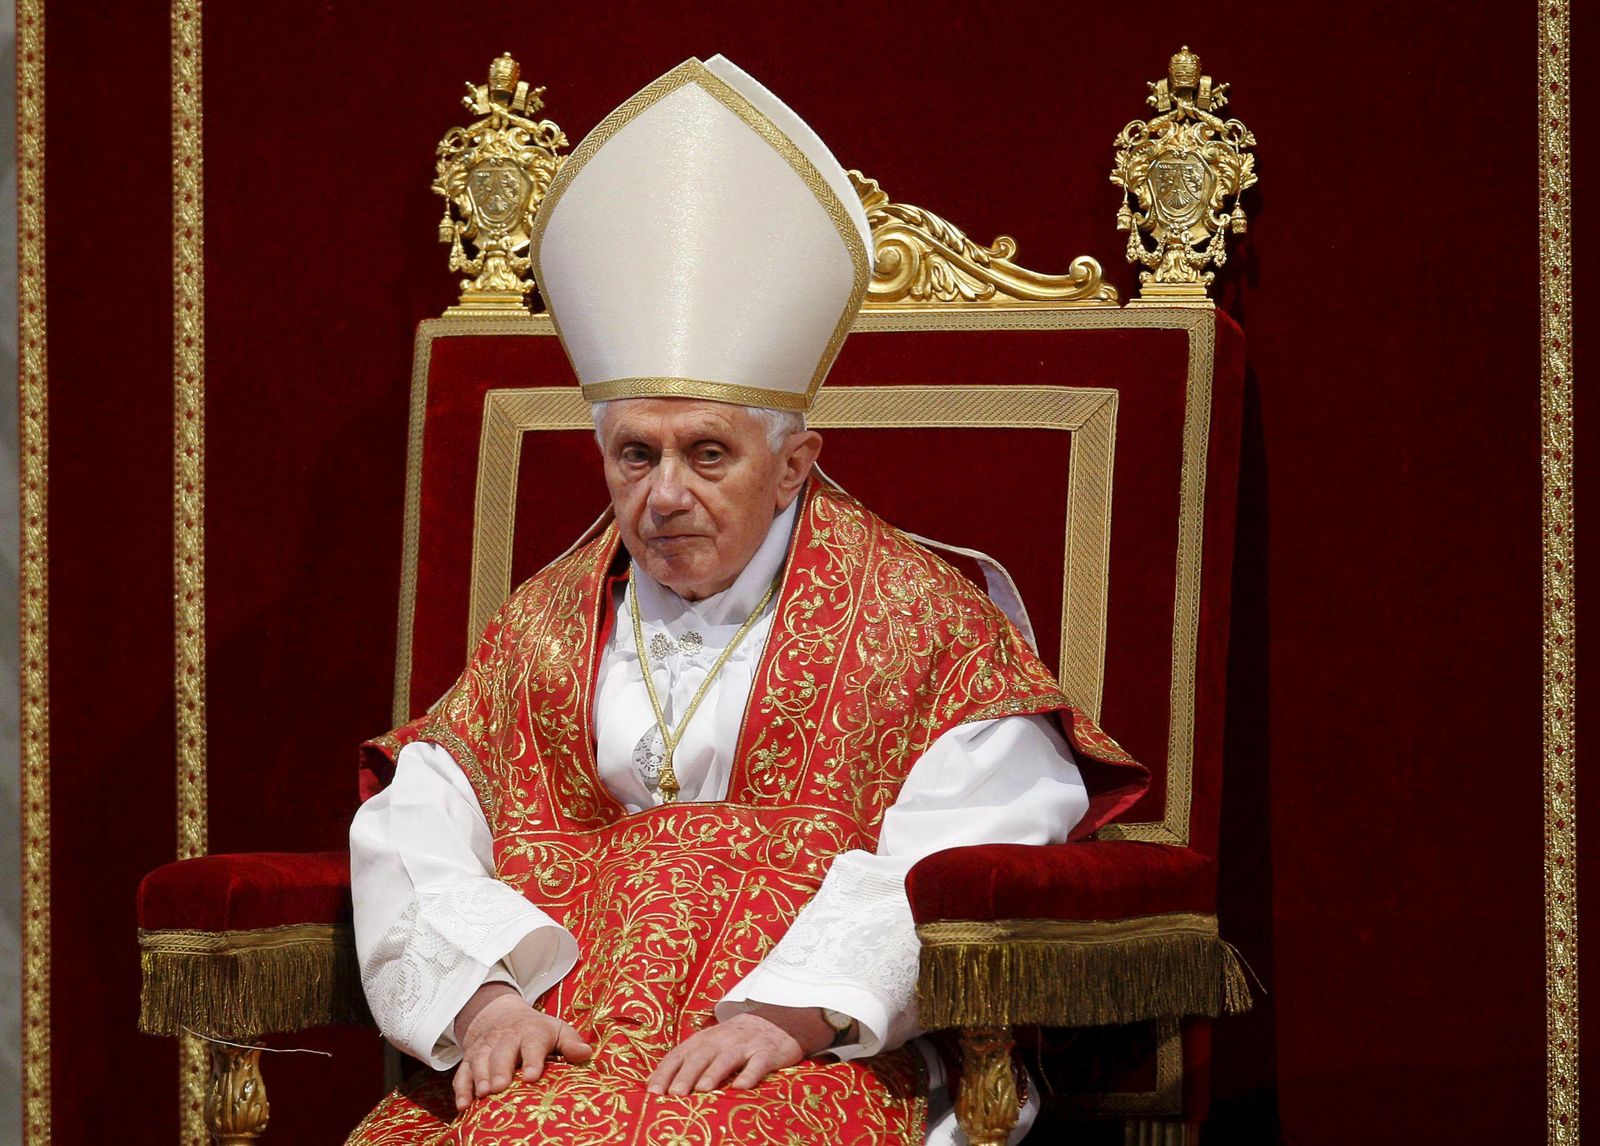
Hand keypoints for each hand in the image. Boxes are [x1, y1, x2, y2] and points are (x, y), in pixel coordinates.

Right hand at [451, 983, 592, 1110]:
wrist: (500, 1015)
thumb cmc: (536, 1030)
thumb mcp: (557, 1030)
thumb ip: (570, 1042)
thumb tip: (585, 1054)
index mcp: (531, 1032)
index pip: (532, 1044)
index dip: (532, 1059)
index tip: (532, 1076)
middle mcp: (506, 1039)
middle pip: (501, 1052)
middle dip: (500, 1069)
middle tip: (500, 1087)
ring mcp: (486, 1048)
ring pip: (480, 1061)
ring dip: (480, 1077)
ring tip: (483, 1094)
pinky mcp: (470, 1058)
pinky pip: (462, 1072)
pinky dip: (461, 1088)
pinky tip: (463, 1105)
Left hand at [646, 1004, 833, 1095]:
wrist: (778, 1021)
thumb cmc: (735, 1040)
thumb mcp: (711, 1044)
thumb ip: (689, 1061)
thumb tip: (656, 1086)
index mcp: (704, 1039)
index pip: (680, 1053)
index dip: (666, 1071)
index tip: (653, 1091)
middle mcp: (722, 1039)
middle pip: (701, 1055)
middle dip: (686, 1074)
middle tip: (675, 1094)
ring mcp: (746, 1045)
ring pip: (727, 1057)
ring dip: (714, 1072)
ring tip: (702, 1089)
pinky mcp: (767, 1052)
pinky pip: (758, 1064)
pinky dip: (749, 1075)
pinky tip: (740, 1087)